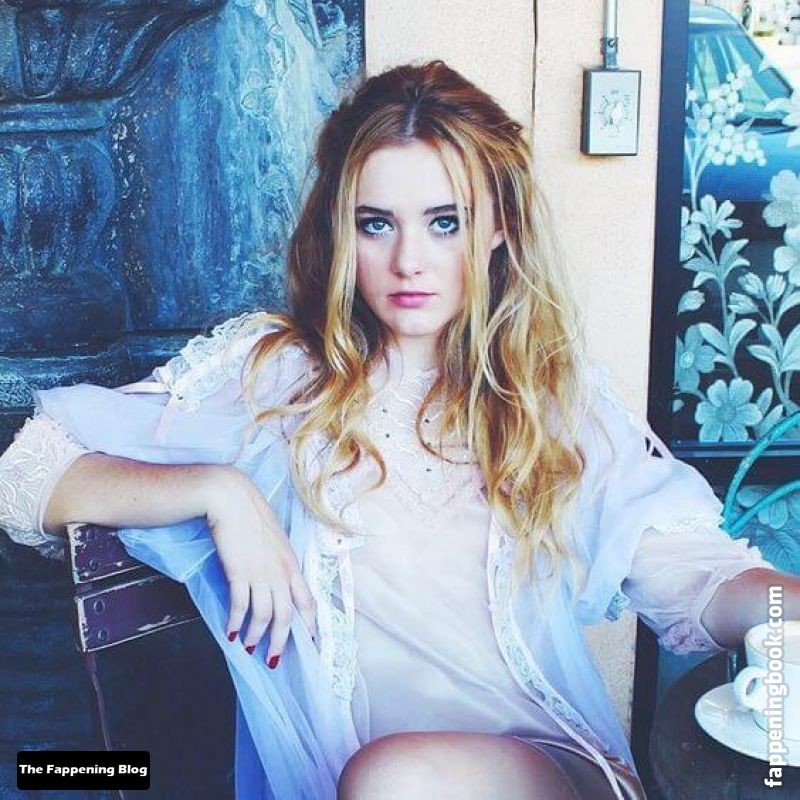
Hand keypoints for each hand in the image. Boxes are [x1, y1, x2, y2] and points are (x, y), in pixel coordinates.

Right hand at [204, 465, 316, 665]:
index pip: (308, 602)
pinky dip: (235, 622)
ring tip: (249, 647)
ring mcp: (260, 573)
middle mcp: (281, 572)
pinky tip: (229, 631)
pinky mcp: (238, 572)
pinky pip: (239, 605)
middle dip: (281, 642)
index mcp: (292, 564)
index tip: (310, 644)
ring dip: (256, 636)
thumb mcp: (274, 540)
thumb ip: (278, 562)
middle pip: (286, 616)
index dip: (310, 626)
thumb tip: (277, 582)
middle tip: (273, 660)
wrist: (231, 498)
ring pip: (263, 616)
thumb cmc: (251, 515)